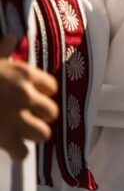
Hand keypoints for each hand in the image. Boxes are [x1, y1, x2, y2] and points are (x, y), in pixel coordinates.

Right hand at [0, 35, 58, 159]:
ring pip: (43, 134)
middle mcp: (26, 96)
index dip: (41, 93)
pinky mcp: (4, 139)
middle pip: (51, 112)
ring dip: (32, 135)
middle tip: (27, 118)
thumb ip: (2, 51)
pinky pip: (23, 152)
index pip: (51, 87)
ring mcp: (16, 118)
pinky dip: (16, 153)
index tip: (31, 96)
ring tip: (21, 133)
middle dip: (40, 117)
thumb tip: (11, 38)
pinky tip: (9, 148)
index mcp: (24, 75)